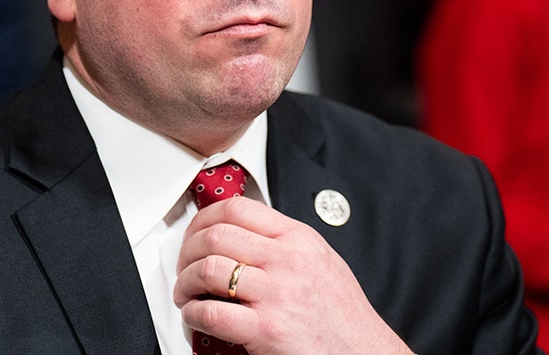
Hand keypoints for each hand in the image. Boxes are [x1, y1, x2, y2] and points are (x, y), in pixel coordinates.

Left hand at [174, 196, 411, 354]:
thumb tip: (243, 232)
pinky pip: (212, 312)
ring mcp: (276, 294)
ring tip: (186, 293)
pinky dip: (193, 313)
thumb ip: (284, 243)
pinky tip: (196, 316)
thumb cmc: (342, 315)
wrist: (364, 354)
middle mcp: (287, 261)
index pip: (238, 208)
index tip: (195, 232)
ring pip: (209, 269)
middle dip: (188, 250)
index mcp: (298, 239)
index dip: (204, 218)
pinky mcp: (266, 329)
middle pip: (217, 235)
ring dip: (186, 282)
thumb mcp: (320, 261)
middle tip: (184, 266)